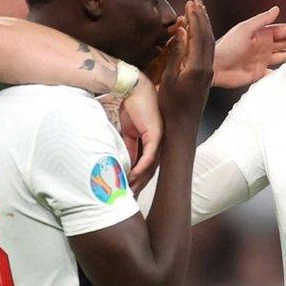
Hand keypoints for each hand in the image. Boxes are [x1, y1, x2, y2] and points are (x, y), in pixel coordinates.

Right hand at [120, 73, 161, 191]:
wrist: (134, 89)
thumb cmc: (132, 106)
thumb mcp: (128, 131)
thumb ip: (129, 146)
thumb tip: (126, 162)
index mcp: (154, 142)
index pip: (148, 166)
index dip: (139, 180)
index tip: (129, 190)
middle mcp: (160, 144)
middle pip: (150, 170)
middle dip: (139, 185)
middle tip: (129, 197)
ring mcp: (160, 140)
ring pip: (151, 166)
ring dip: (139, 180)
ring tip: (129, 190)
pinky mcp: (156, 135)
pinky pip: (149, 156)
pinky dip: (141, 167)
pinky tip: (133, 176)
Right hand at [159, 0, 214, 125]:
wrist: (181, 127)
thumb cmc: (170, 106)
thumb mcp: (169, 78)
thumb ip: (177, 54)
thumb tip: (182, 31)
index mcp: (197, 67)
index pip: (199, 36)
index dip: (195, 18)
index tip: (190, 4)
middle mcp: (206, 68)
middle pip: (208, 36)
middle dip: (202, 18)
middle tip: (196, 2)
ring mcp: (208, 73)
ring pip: (210, 44)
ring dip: (205, 26)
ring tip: (199, 12)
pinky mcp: (205, 78)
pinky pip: (207, 52)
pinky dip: (204, 38)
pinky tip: (198, 34)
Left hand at [212, 6, 285, 87]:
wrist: (215, 67)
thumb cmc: (228, 46)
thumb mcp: (245, 29)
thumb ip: (262, 20)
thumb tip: (277, 8)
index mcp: (261, 34)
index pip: (284, 31)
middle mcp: (264, 46)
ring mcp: (262, 59)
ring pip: (284, 55)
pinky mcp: (260, 73)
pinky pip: (276, 71)